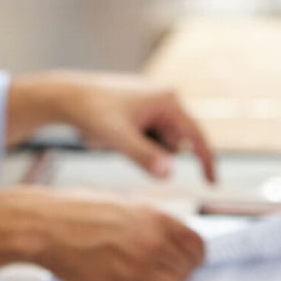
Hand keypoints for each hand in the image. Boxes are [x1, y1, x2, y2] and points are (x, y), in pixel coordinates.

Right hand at [0, 187, 205, 280]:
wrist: (45, 226)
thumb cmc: (77, 211)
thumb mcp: (123, 205)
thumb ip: (152, 222)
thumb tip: (172, 239)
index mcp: (156, 219)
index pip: (198, 246)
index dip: (193, 256)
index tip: (186, 260)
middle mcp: (153, 244)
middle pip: (187, 271)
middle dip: (178, 272)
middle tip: (160, 271)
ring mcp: (138, 269)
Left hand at [8, 70, 215, 182]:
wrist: (67, 96)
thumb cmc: (92, 114)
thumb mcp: (118, 139)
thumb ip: (144, 157)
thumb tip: (170, 174)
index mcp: (168, 100)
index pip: (196, 137)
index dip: (207, 161)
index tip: (213, 184)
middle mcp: (166, 97)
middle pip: (175, 142)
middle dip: (155, 151)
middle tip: (124, 141)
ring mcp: (154, 100)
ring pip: (160, 141)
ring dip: (143, 147)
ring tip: (116, 135)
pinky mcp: (142, 106)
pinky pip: (148, 135)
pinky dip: (135, 141)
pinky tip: (115, 131)